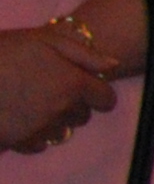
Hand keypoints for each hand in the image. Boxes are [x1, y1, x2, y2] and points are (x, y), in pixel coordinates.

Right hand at [0, 27, 118, 156]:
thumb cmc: (1, 53)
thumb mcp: (42, 40)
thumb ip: (83, 53)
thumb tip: (113, 65)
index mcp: (72, 83)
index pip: (105, 99)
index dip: (97, 93)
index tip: (86, 88)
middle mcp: (62, 109)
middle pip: (82, 116)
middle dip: (73, 105)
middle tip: (49, 90)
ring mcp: (40, 128)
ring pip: (62, 131)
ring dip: (53, 120)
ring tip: (31, 103)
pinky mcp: (19, 142)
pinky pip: (38, 143)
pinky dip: (32, 134)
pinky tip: (17, 118)